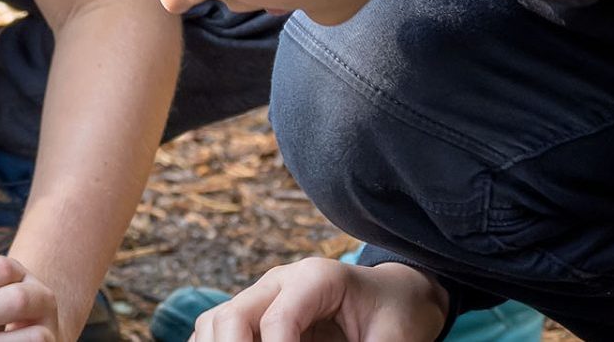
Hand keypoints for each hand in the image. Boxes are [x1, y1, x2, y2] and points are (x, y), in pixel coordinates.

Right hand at [192, 259, 447, 341]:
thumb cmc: (397, 315)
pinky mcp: (255, 314)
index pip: (278, 318)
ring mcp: (263, 295)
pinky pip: (217, 330)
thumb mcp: (395, 338)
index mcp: (316, 278)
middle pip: (232, 315)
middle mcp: (280, 281)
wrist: (394, 296)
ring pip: (215, 321)